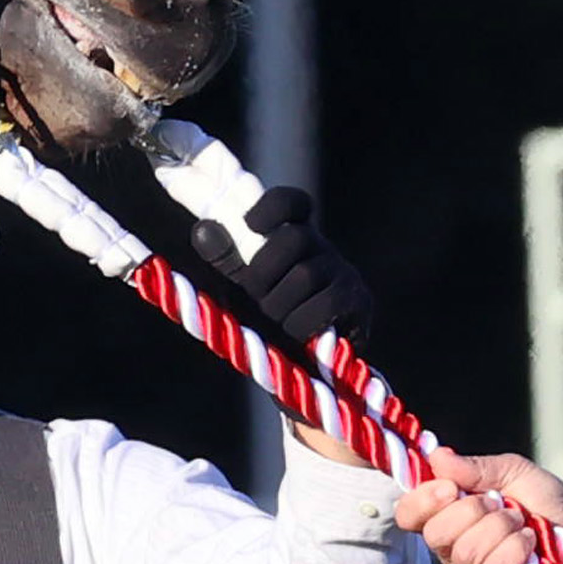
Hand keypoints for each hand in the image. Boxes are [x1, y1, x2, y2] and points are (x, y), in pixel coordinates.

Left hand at [233, 184, 373, 355]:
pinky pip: (328, 303)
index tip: (250, 224)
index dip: (271, 207)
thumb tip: (203, 230)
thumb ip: (222, 257)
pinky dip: (302, 322)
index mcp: (291, 236)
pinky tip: (295, 334)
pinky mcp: (359, 301)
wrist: (294, 360)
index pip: (290, 203)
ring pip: (306, 275)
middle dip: (262, 271)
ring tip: (272, 322)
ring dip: (277, 305)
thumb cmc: (262, 315)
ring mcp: (344, 273)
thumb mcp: (238, 283)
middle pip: (294, 238)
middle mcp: (321, 248)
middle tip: (253, 295)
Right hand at [398, 447, 562, 563]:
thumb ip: (476, 467)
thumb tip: (438, 456)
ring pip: (465, 553)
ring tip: (522, 523)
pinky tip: (528, 543)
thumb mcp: (514, 472)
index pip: (408, 514)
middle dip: (474, 512)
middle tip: (502, 505)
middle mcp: (449, 546)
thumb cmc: (544, 501)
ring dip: (501, 531)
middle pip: (436, 534)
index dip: (423, 500)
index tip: (452, 488)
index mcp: (446, 513)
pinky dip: (513, 553)